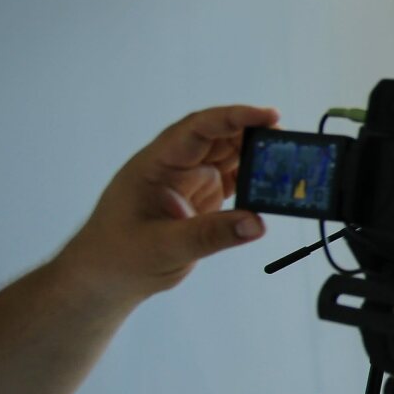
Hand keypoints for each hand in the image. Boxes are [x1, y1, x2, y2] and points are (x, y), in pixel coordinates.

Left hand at [58, 103, 279, 305]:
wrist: (104, 277)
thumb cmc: (119, 257)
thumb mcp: (164, 248)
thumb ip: (211, 235)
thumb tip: (256, 223)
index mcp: (157, 164)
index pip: (199, 128)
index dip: (234, 118)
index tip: (268, 116)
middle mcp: (174, 166)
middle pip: (220, 136)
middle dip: (254, 134)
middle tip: (290, 143)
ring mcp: (188, 180)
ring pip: (229, 155)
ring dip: (257, 157)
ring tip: (288, 164)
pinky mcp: (200, 197)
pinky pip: (232, 179)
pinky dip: (254, 179)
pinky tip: (272, 185)